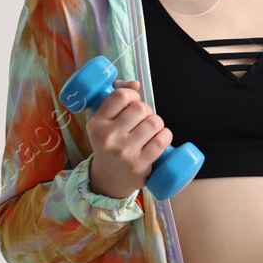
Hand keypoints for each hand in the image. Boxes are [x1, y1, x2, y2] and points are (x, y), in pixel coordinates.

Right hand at [86, 80, 173, 198]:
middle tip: (143, 120)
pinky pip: (161, 141)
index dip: (133, 96)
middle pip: (140, 108)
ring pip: (154, 122)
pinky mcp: (139, 165)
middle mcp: (108, 138)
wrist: (110, 178)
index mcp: (96, 124)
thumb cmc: (111, 143)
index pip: (120, 96)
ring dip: (157, 124)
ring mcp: (124, 153)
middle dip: (147, 111)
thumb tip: (135, 84)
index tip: (133, 103)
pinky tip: (161, 138)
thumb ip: (115, 98)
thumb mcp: (104, 121)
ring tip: (151, 131)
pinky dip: (166, 136)